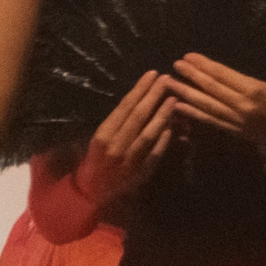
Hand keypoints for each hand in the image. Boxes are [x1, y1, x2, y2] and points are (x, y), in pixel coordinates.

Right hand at [75, 68, 181, 209]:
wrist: (92, 191)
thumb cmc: (97, 158)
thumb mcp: (101, 138)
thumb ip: (119, 121)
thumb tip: (140, 99)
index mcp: (103, 134)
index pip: (124, 106)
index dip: (140, 89)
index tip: (152, 74)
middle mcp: (115, 145)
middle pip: (138, 116)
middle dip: (153, 96)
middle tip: (167, 79)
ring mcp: (128, 160)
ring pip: (148, 134)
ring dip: (162, 116)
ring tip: (173, 99)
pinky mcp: (140, 173)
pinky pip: (155, 154)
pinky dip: (164, 140)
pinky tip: (173, 127)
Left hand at [167, 54, 265, 142]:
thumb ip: (245, 83)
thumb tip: (216, 75)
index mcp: (255, 90)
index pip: (222, 75)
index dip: (203, 65)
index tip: (187, 56)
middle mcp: (245, 107)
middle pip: (212, 89)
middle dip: (191, 77)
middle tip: (174, 66)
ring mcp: (240, 122)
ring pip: (208, 106)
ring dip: (187, 95)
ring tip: (170, 85)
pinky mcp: (238, 133)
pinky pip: (212, 121)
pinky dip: (195, 114)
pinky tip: (180, 107)